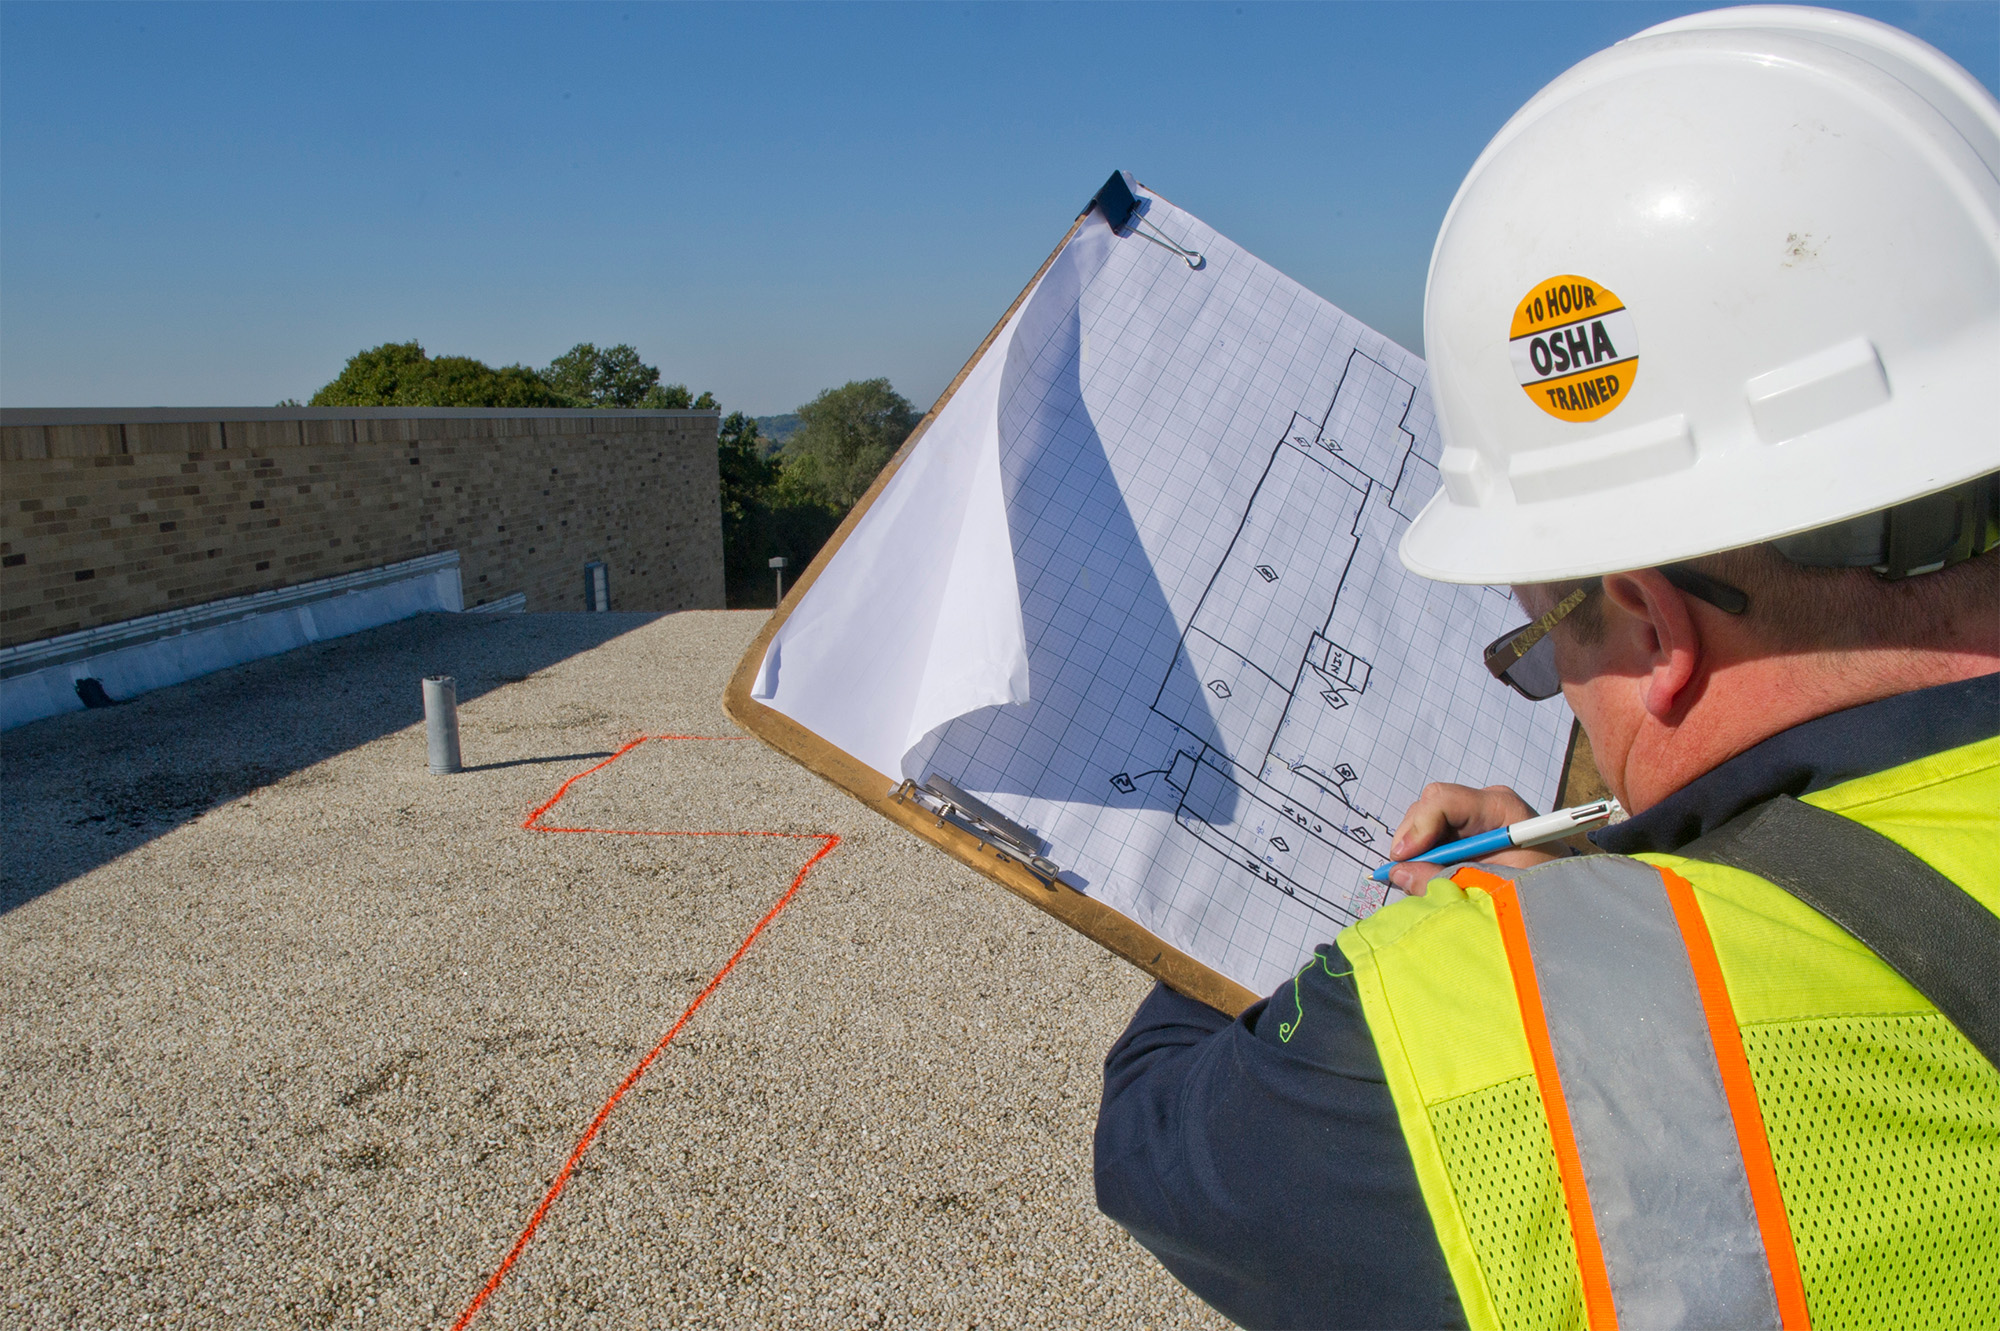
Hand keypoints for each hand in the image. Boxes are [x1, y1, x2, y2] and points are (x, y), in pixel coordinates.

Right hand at [1385, 782, 1565, 895]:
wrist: (1567, 902)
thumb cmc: (1540, 892)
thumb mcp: (1491, 888)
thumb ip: (1444, 880)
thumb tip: (1399, 874)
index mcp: (1500, 808)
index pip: (1443, 800)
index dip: (1417, 828)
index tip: (1402, 860)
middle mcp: (1486, 804)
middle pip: (1430, 807)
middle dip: (1413, 841)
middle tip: (1406, 875)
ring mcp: (1478, 816)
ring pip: (1428, 822)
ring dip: (1419, 852)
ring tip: (1426, 881)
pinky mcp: (1471, 831)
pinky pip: (1436, 836)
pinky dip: (1428, 857)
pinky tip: (1436, 878)